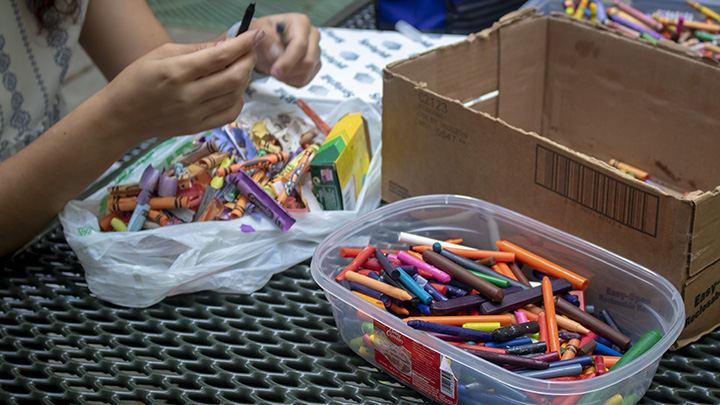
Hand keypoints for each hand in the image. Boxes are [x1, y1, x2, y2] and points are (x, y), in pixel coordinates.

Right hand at [96, 29, 264, 144]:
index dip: (242, 44)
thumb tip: (227, 43)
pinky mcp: (197, 128)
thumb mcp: (161, 54)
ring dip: (245, 79)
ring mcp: (194, 115)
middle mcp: (187, 96)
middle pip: (234, 77)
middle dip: (248, 60)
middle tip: (250, 50)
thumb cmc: (136, 80)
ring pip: (235, 95)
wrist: (120, 117)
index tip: (255, 34)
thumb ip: (196, 49)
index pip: (220, 56)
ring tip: (239, 67)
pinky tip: (233, 90)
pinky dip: (238, 99)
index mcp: (175, 72)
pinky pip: (229, 114)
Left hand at [250, 13, 321, 87]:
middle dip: (288, 71)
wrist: (267, 43)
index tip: (275, 70)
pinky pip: (305, 80)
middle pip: (307, 62)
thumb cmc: (265, 34)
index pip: (300, 45)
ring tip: (276, 68)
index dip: (288, 61)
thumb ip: (268, 42)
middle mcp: (312, 36)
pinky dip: (291, 80)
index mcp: (301, 23)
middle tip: (273, 71)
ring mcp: (316, 51)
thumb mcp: (260, 32)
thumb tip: (277, 53)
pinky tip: (284, 72)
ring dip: (288, 76)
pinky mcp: (315, 65)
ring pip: (306, 73)